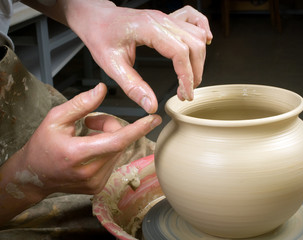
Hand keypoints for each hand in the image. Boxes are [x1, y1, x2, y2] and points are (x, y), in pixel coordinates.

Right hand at [13, 83, 160, 196]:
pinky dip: (107, 151)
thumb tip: (102, 89)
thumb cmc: (42, 146)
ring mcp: (95, 182)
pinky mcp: (98, 186)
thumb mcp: (55, 119)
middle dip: (111, 126)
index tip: (154, 120)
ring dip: (110, 139)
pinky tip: (91, 149)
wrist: (34, 176)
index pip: (116, 140)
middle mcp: (89, 172)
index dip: (137, 129)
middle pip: (118, 141)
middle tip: (92, 121)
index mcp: (77, 154)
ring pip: (118, 151)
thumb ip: (81, 104)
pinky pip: (113, 161)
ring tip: (88, 135)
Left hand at [65, 1, 212, 112]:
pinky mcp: (167, 19)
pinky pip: (193, 20)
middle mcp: (161, 20)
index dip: (186, 76)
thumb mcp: (111, 65)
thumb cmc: (101, 36)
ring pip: (196, 35)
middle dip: (195, 71)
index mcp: (148, 29)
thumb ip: (132, 87)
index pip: (180, 52)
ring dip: (199, 58)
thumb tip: (151, 105)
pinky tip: (205, 42)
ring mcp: (166, 17)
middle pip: (193, 44)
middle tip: (186, 92)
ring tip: (190, 78)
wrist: (96, 18)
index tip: (185, 94)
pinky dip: (202, 31)